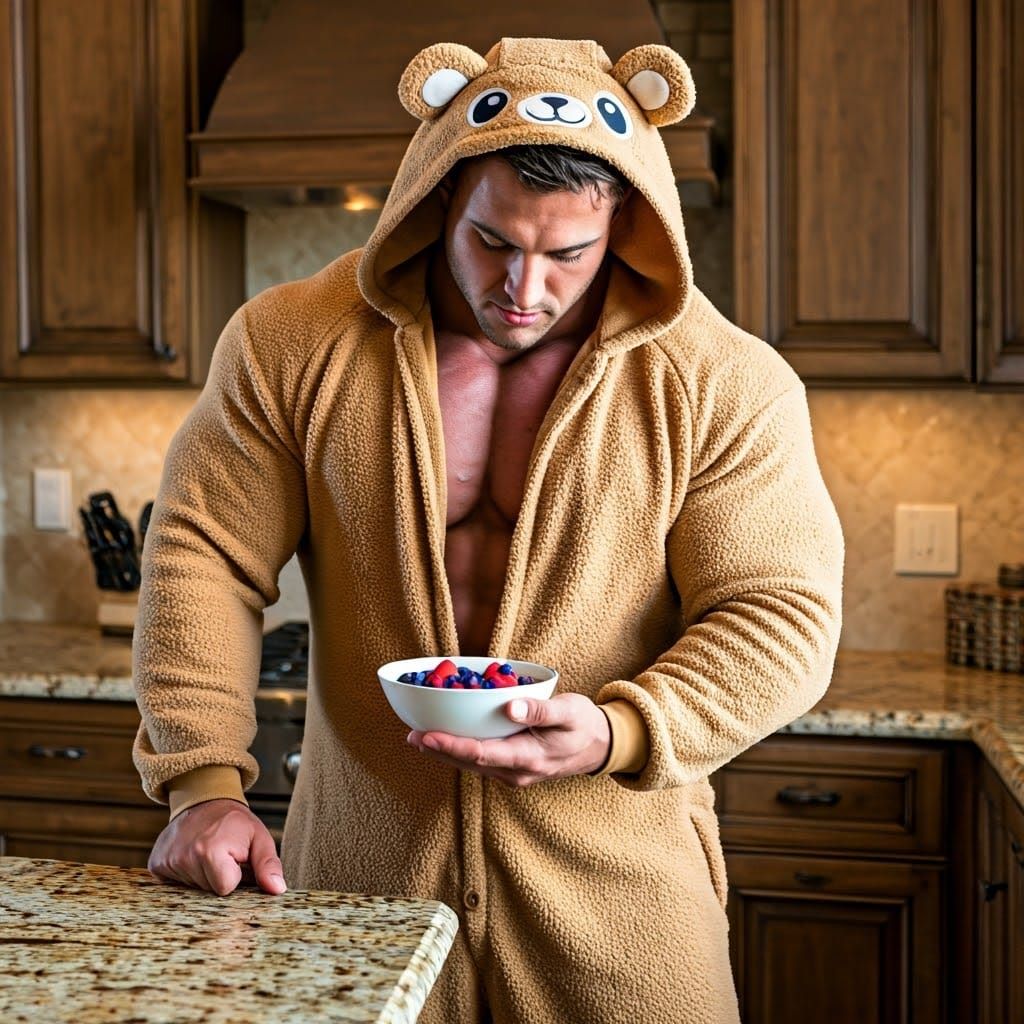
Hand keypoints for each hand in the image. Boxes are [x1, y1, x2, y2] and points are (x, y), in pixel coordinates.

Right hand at [148, 798, 285, 896]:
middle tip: (220, 854)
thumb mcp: (258, 837)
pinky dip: (186, 875)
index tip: (234, 859)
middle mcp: (185, 857)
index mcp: (211, 851)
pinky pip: (175, 885)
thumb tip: (277, 889)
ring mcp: (167, 861)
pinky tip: (191, 857)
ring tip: (206, 853)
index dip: (234, 877)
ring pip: (192, 889)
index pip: (225, 889)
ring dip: (202, 876)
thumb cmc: (235, 822)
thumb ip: (268, 864)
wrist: (204, 800)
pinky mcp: (156, 864)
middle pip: (208, 891)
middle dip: (218, 878)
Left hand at [406, 693, 610, 785]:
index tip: (427, 736)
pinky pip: (480, 762)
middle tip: (411, 736)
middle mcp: (516, 772)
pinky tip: (445, 740)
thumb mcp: (569, 712)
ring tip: (419, 738)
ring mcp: (513, 774)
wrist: (600, 746)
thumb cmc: (584, 724)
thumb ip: (540, 710)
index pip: (481, 754)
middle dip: (439, 750)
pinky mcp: (512, 768)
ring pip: (472, 765)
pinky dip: (460, 751)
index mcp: (529, 758)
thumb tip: (509, 707)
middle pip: (469, 763)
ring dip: (445, 753)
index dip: (451, 746)